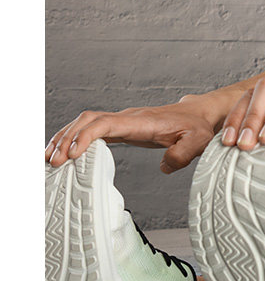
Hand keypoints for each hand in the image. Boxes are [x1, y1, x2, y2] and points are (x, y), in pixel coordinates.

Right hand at [45, 96, 218, 172]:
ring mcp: (122, 121)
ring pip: (85, 122)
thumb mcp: (197, 142)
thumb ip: (182, 154)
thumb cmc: (196, 128)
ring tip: (50, 158)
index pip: (106, 123)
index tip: (74, 153)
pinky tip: (64, 153)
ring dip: (66, 137)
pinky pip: (92, 129)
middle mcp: (127, 118)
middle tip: (54, 161)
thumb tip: (164, 166)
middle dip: (67, 138)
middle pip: (88, 121)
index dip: (87, 136)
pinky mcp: (121, 128)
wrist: (197, 114)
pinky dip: (74, 138)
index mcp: (141, 121)